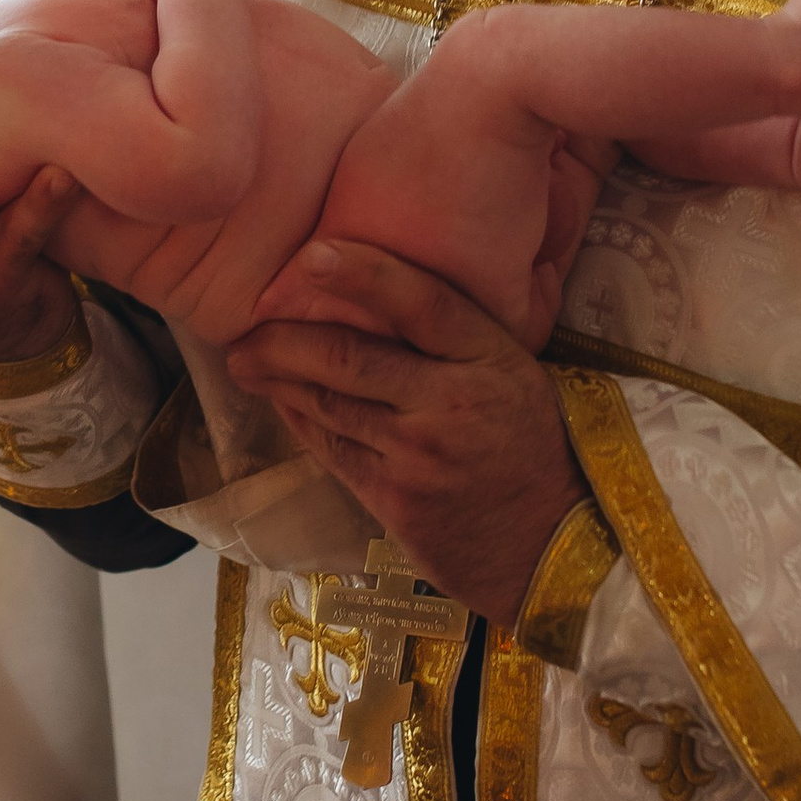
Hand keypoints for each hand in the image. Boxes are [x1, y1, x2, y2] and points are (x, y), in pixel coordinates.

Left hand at [227, 238, 583, 621]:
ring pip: (329, 404)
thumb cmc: (534, 448)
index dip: (363, 273)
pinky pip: (332, 450)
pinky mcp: (395, 502)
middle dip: (283, 339)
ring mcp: (419, 456)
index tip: (312, 253)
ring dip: (278, 380)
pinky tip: (283, 402)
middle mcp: (452, 402)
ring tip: (246, 363)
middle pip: (350, 356)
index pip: (422, 301)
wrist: (556, 547)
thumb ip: (460, 339)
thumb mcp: (518, 376)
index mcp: (492, 359)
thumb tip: (382, 296)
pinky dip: (301, 421)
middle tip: (244, 329)